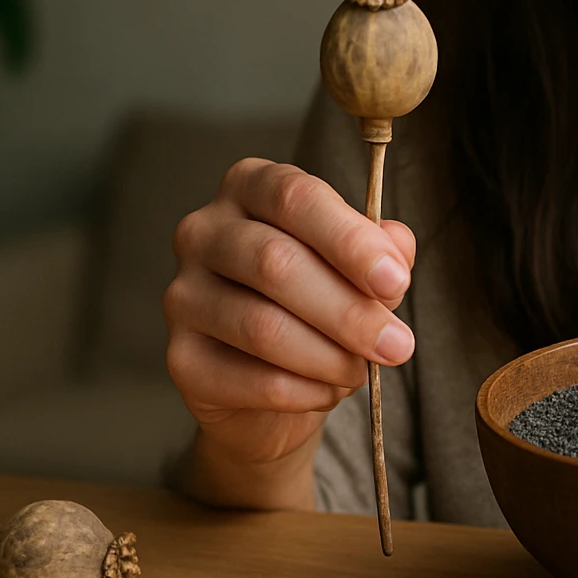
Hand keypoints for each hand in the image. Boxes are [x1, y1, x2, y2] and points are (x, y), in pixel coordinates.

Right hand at [163, 158, 415, 491]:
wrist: (273, 385)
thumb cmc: (319, 302)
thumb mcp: (359, 266)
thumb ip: (381, 250)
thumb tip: (396, 248)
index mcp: (251, 186)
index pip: (296, 198)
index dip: (350, 241)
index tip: (395, 282)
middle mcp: (204, 231)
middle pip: (275, 263)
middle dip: (348, 310)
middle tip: (397, 345)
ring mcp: (183, 294)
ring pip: (262, 326)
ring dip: (329, 356)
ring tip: (362, 370)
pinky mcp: (181, 358)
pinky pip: (250, 379)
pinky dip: (304, 391)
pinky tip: (328, 391)